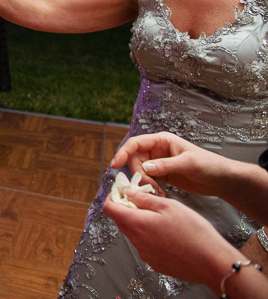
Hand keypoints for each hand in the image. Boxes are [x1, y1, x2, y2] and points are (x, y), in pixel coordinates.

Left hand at [103, 190, 237, 290]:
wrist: (212, 262)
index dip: (112, 197)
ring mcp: (145, 255)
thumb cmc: (193, 231)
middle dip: (127, 208)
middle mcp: (136, 242)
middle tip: (143, 200)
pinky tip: (168, 234)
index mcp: (137, 224)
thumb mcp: (169, 205)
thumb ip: (143, 198)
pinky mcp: (155, 263)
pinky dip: (150, 237)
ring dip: (140, 223)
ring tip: (161, 217)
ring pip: (134, 234)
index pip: (109, 209)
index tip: (122, 191)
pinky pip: (145, 246)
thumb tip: (127, 192)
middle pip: (121, 221)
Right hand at [109, 132, 235, 196]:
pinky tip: (159, 195)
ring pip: (140, 171)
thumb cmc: (209, 165)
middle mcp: (157, 150)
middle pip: (135, 160)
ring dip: (144, 183)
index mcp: (162, 141)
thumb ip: (166, 165)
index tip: (115, 165)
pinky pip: (147, 180)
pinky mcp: (162, 175)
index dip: (123, 152)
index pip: (136, 144)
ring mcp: (158, 163)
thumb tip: (145, 168)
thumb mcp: (188, 164)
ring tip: (157, 193)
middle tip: (148, 187)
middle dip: (138, 174)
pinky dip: (149, 188)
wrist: (223, 180)